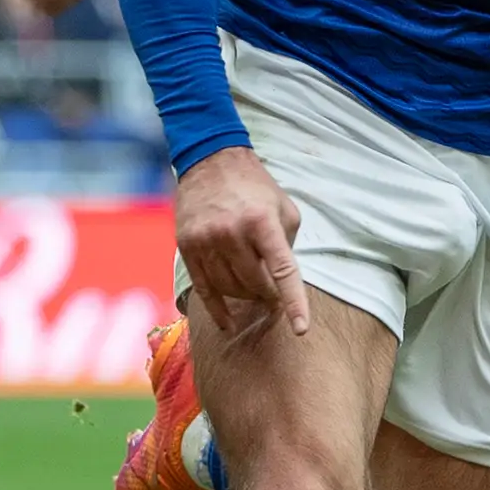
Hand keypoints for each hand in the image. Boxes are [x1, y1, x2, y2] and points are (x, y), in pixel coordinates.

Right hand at [175, 144, 306, 339]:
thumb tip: (282, 280)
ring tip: (254, 292)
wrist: (210, 161)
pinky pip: (203, 289)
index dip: (293, 302)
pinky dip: (217, 310)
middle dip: (269, 295)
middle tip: (274, 294)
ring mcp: (206, 241)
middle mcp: (232, 233)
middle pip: (255, 284)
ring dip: (246, 297)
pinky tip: (227, 324)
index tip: (301, 329)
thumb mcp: (284, 208)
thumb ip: (286, 244)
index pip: (282, 270)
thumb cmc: (255, 187)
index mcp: (262, 222)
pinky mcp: (187, 247)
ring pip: (230, 289)